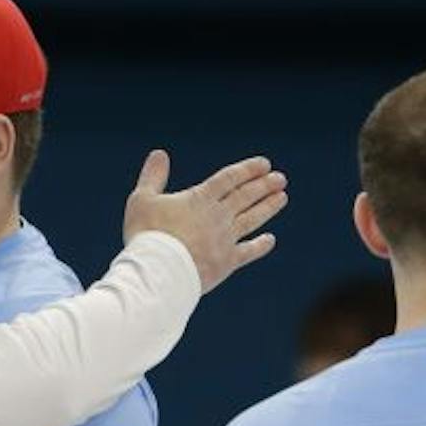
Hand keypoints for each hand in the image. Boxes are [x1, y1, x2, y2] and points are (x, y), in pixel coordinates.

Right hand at [123, 150, 287, 292]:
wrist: (158, 271)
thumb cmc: (147, 234)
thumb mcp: (142, 199)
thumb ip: (153, 176)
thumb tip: (159, 154)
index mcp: (200, 199)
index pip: (229, 179)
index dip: (248, 170)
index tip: (265, 164)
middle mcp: (218, 216)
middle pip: (246, 196)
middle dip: (264, 185)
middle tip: (280, 179)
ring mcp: (225, 240)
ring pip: (252, 219)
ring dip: (268, 207)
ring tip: (282, 197)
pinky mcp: (226, 263)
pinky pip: (248, 251)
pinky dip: (260, 245)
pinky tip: (270, 239)